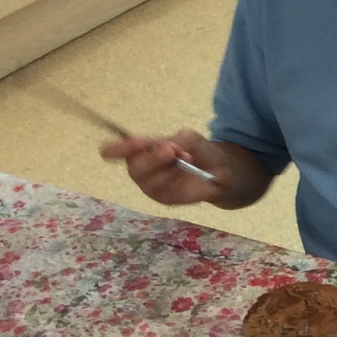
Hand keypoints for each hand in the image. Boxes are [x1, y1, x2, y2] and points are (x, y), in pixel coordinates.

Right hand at [99, 129, 224, 205]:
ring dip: (168, 169)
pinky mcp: (162, 198)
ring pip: (149, 181)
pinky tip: (187, 172)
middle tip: (172, 150)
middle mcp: (140, 168)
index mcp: (139, 150)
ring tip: (186, 158)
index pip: (116, 150)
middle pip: (134, 168)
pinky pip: (163, 191)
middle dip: (152, 159)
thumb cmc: (198, 150)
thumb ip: (177, 140)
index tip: (136, 141)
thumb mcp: (189, 137)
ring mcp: (150, 185)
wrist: (220, 169)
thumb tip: (169, 148)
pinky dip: (176, 179)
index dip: (118, 148)